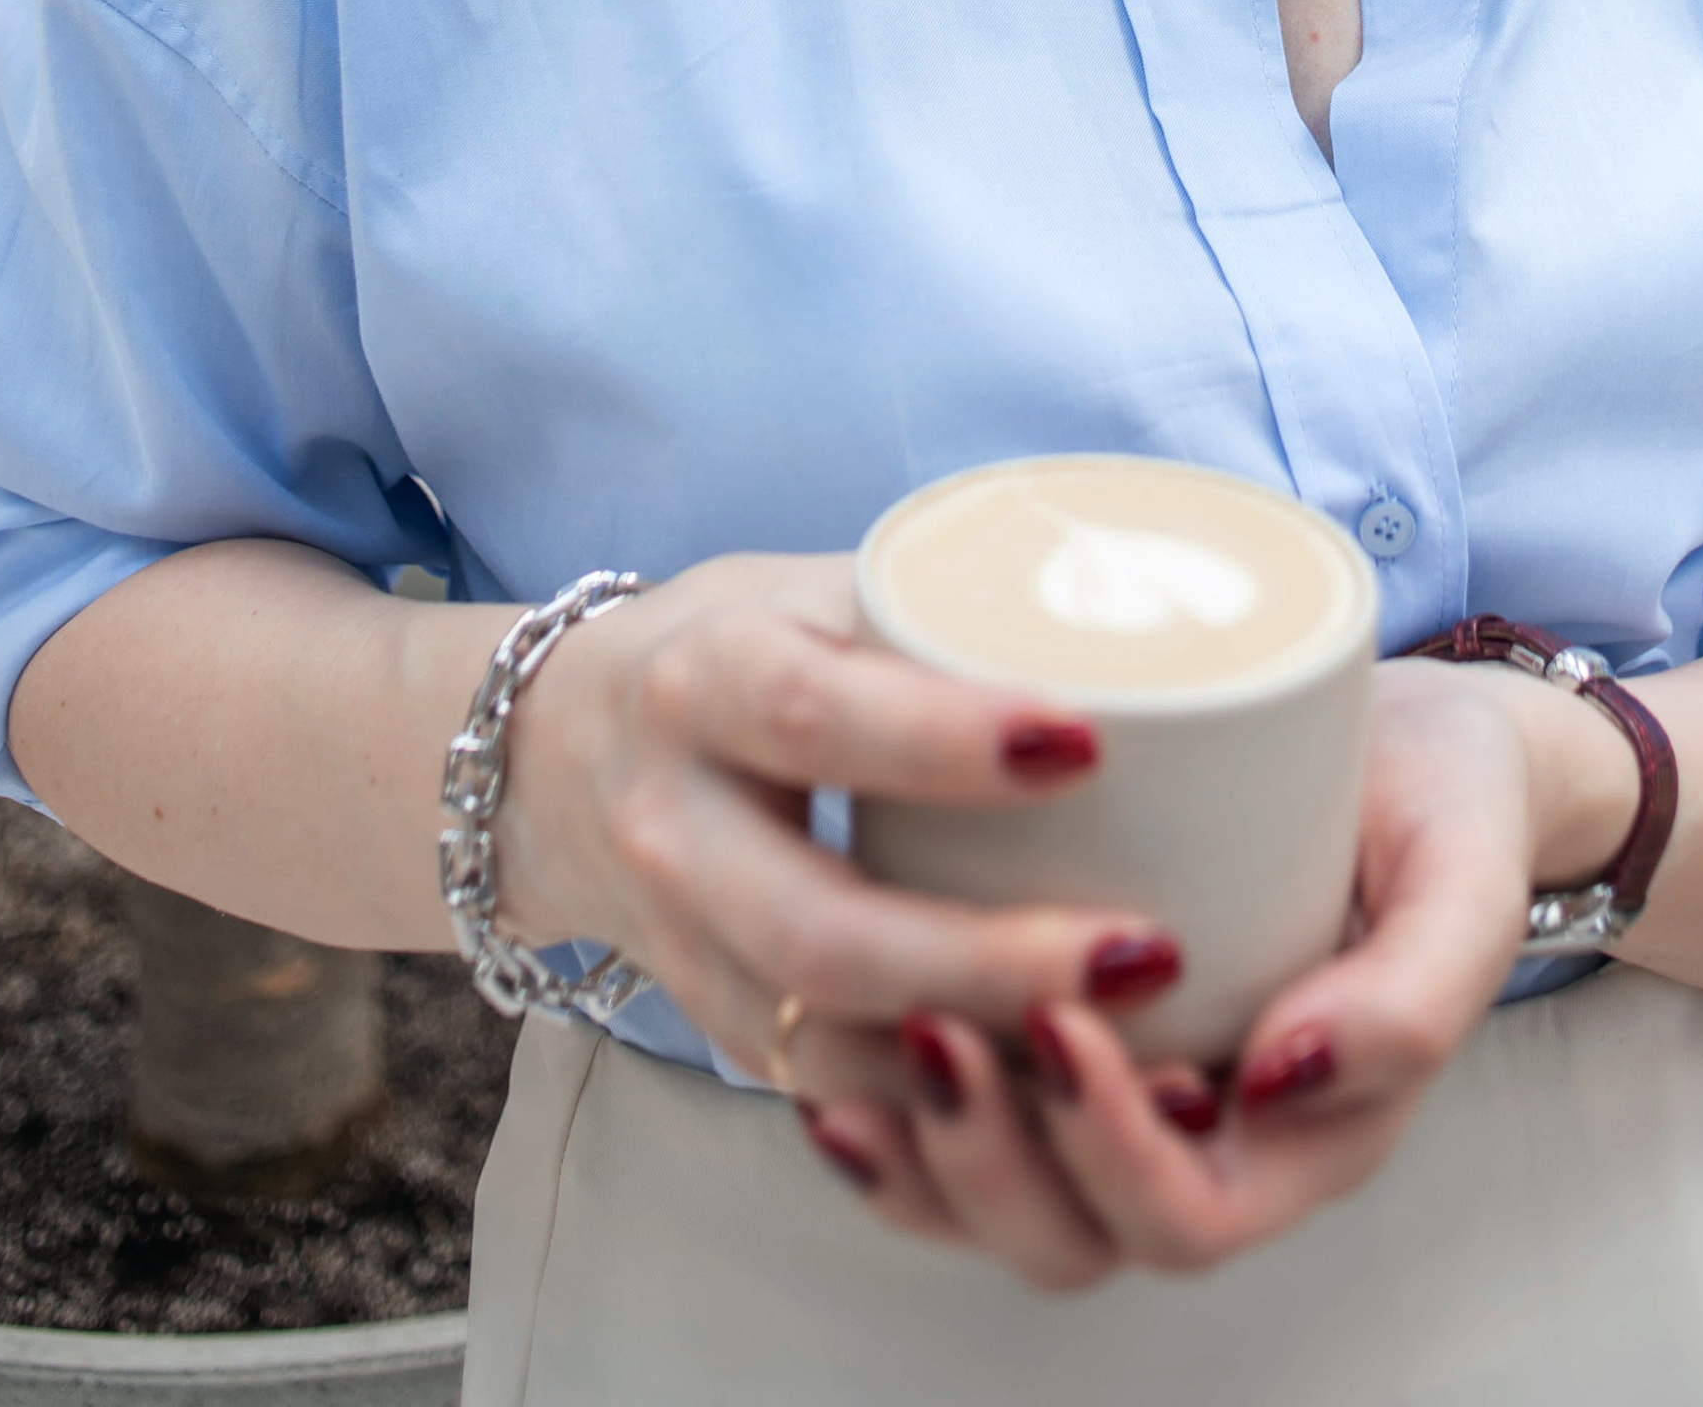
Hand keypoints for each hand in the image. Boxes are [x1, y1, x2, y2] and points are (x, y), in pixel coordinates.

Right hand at [489, 552, 1192, 1105]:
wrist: (555, 756)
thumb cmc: (734, 649)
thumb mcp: (807, 590)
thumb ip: (937, 606)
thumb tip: (1130, 607)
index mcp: (705, 683)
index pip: (815, 718)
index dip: (946, 741)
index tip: (1087, 745)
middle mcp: (676, 828)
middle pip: (822, 929)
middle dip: (988, 961)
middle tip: (1146, 951)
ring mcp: (685, 948)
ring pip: (828, 1042)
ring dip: (988, 1068)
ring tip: (1145, 1054)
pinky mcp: (718, 1028)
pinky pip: (835, 1091)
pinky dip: (952, 1111)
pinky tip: (1071, 1106)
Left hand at [801, 655, 1634, 1287]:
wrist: (1424, 739)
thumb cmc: (1447, 809)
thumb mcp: (1467, 881)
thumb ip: (1418, 994)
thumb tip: (1282, 1078)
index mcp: (1303, 1135)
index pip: (1184, 1211)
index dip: (1110, 1146)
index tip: (1067, 1016)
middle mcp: (1202, 1138)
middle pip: (1069, 1235)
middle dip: (990, 1151)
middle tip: (940, 1020)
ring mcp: (1125, 1095)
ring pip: (994, 1198)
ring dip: (922, 1143)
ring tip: (876, 1030)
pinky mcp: (1061, 1028)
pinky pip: (958, 1124)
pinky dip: (889, 1107)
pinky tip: (830, 1037)